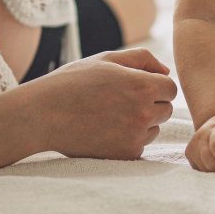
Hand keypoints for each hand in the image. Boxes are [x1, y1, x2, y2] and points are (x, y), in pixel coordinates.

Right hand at [33, 48, 176, 159]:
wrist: (43, 114)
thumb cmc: (74, 81)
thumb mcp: (107, 59)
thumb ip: (142, 59)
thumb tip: (166, 71)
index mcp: (143, 85)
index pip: (171, 88)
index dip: (155, 85)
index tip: (134, 86)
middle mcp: (144, 112)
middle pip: (166, 109)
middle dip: (150, 103)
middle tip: (120, 100)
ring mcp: (135, 136)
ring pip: (154, 128)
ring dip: (141, 123)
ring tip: (110, 114)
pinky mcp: (125, 154)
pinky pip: (140, 145)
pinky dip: (129, 139)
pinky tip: (105, 130)